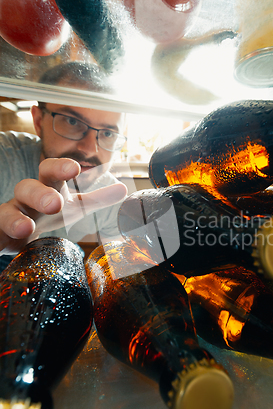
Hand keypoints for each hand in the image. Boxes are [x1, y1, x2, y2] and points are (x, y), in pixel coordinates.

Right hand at [0, 158, 126, 254]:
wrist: (17, 232)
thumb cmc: (47, 213)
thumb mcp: (73, 206)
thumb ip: (96, 199)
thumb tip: (124, 189)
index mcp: (46, 187)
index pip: (50, 171)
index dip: (60, 168)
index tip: (75, 168)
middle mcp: (26, 198)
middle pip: (27, 187)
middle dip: (40, 194)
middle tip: (55, 204)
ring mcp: (10, 215)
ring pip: (7, 211)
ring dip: (17, 219)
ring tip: (27, 228)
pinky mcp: (1, 234)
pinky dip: (1, 236)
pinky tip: (10, 240)